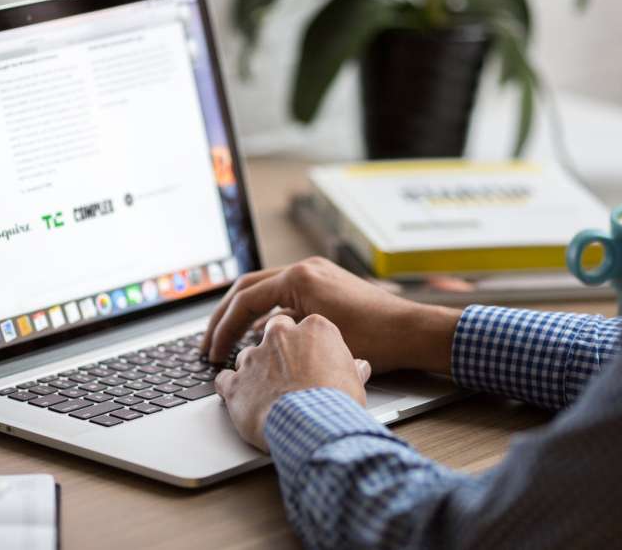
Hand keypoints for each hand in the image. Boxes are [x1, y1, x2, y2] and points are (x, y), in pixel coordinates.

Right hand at [202, 257, 461, 374]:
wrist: (412, 332)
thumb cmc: (374, 340)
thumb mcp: (318, 339)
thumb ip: (280, 335)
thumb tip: (252, 343)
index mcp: (300, 277)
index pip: (245, 299)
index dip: (224, 329)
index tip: (213, 353)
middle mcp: (306, 269)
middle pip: (248, 288)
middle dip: (224, 318)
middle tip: (208, 345)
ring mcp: (316, 274)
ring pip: (265, 291)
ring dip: (244, 316)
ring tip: (228, 344)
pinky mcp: (325, 285)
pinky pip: (285, 297)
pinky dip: (268, 316)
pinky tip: (262, 341)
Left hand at [215, 314, 370, 451]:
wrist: (313, 425)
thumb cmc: (337, 402)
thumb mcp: (355, 381)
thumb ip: (351, 368)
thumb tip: (359, 367)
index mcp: (314, 329)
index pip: (305, 325)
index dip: (306, 343)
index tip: (309, 355)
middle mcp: (280, 336)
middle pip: (273, 332)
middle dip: (277, 347)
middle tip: (285, 368)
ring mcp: (254, 357)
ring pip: (247, 355)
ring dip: (254, 370)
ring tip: (266, 391)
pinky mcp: (235, 382)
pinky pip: (224, 379)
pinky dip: (230, 388)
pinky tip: (240, 398)